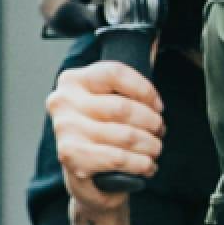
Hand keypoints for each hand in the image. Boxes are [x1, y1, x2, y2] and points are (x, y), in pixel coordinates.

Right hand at [50, 60, 165, 212]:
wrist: (87, 179)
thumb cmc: (102, 136)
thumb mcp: (110, 103)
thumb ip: (125, 83)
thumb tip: (153, 45)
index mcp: (73, 80)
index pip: (116, 73)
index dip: (145, 90)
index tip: (158, 106)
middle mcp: (63, 101)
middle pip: (123, 107)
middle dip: (152, 123)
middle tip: (160, 132)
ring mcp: (65, 129)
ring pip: (125, 135)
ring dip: (151, 146)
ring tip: (155, 150)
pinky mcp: (71, 156)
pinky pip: (119, 157)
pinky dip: (141, 164)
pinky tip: (146, 165)